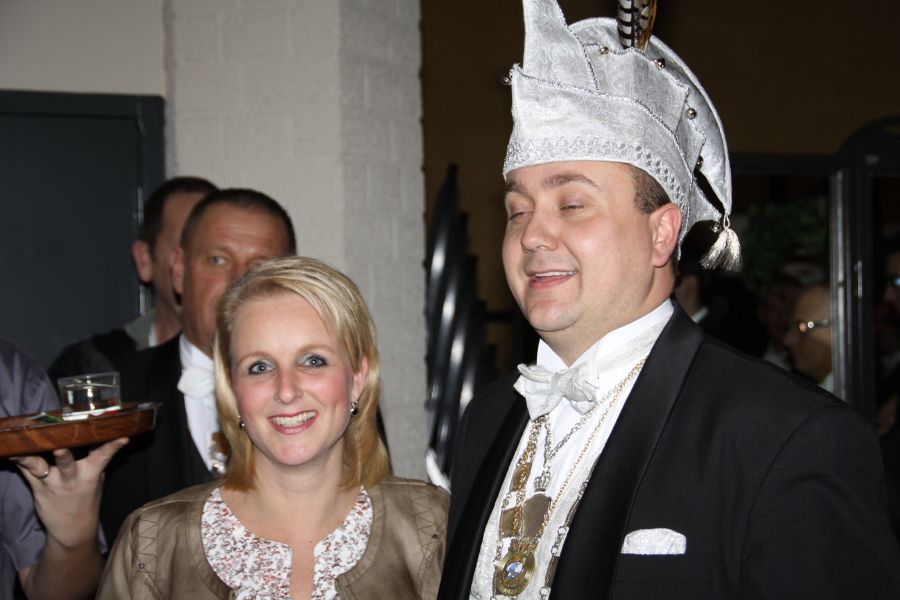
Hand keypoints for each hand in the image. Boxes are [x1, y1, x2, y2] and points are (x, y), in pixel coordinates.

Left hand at [12, 438, 127, 547]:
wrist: (72, 528)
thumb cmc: (86, 498)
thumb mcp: (97, 478)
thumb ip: (94, 457)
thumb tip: (95, 433)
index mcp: (91, 474)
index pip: (104, 457)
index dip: (113, 446)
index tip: (122, 438)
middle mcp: (71, 478)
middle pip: (67, 464)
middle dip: (63, 456)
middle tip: (60, 448)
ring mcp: (52, 483)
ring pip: (39, 468)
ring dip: (30, 460)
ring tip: (19, 452)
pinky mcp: (36, 487)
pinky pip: (26, 471)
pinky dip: (19, 460)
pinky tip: (11, 451)